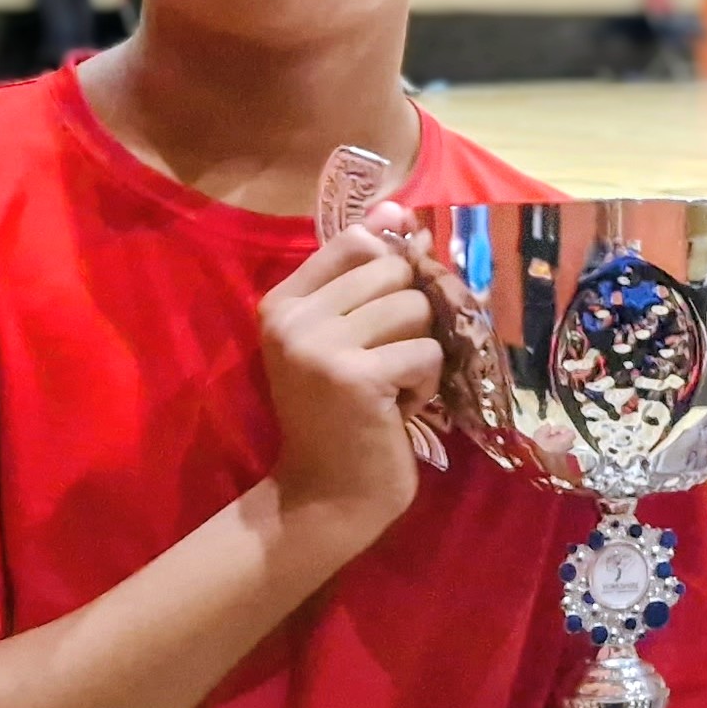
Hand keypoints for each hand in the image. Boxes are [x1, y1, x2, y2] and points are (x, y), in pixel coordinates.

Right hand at [260, 214, 444, 540]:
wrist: (325, 496)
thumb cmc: (340, 416)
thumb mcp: (343, 338)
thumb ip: (365, 275)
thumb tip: (400, 210)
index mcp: (281, 301)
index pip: (355, 241)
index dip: (392, 268)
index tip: (390, 310)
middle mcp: (293, 317)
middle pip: (393, 271)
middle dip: (409, 317)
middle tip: (387, 361)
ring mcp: (320, 346)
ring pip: (415, 307)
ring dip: (419, 352)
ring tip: (391, 386)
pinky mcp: (356, 378)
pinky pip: (425, 351)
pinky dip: (425, 384)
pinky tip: (396, 410)